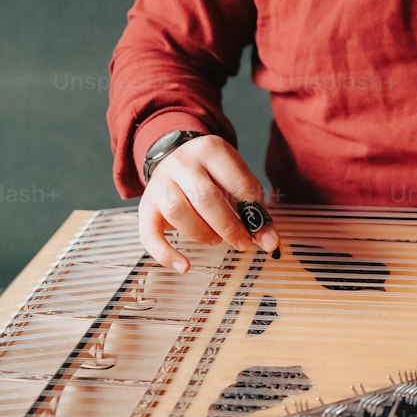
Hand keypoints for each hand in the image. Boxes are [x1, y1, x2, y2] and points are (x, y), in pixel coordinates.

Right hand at [138, 134, 281, 273]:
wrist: (174, 157)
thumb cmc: (213, 174)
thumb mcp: (236, 178)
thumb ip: (254, 207)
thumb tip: (270, 242)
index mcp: (211, 150)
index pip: (237, 183)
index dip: (254, 214)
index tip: (266, 237)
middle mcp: (182, 163)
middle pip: (205, 197)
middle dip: (229, 227)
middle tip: (243, 243)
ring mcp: (160, 183)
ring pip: (178, 212)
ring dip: (202, 233)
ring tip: (216, 239)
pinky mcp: (146, 207)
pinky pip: (149, 234)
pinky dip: (166, 254)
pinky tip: (184, 266)